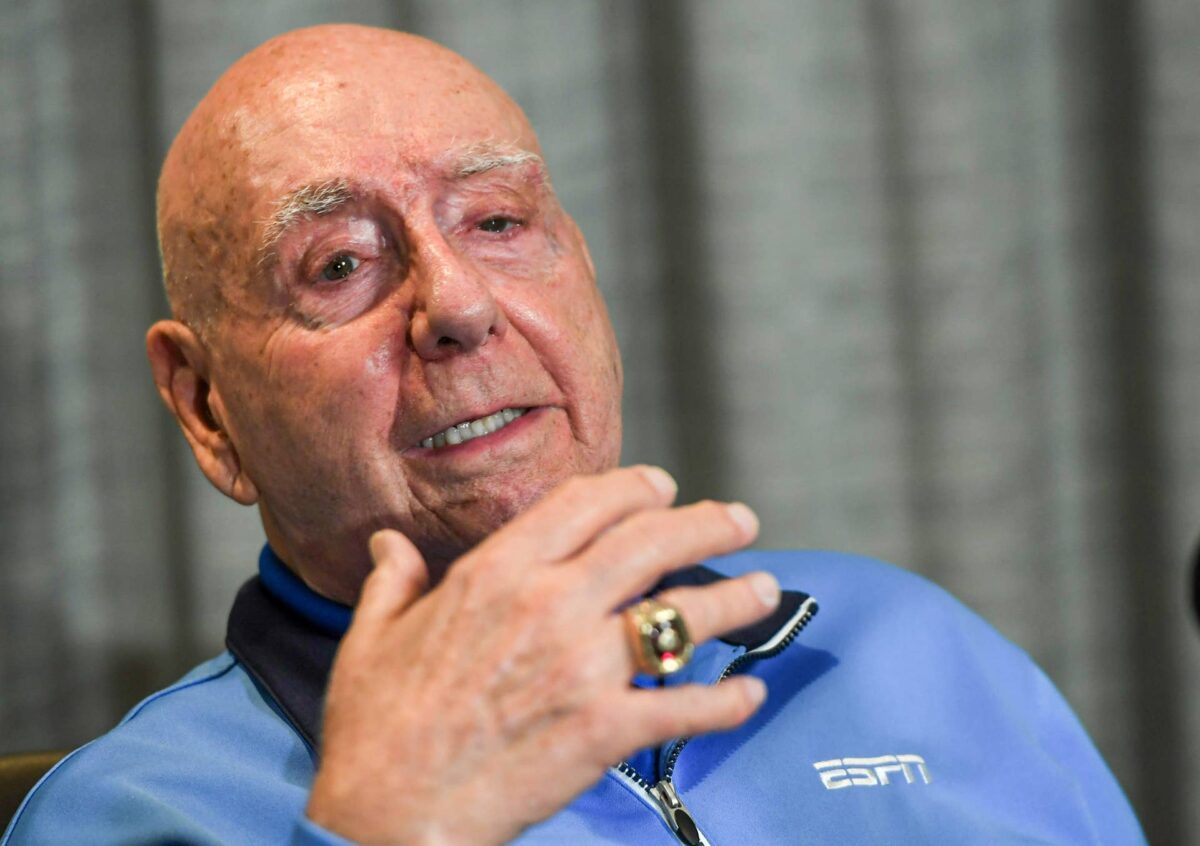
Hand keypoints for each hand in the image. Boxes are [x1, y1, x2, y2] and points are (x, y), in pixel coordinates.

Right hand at [306, 466, 779, 845]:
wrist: (391, 813)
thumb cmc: (378, 727)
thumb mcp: (372, 637)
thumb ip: (393, 581)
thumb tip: (389, 545)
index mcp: (497, 573)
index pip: (586, 504)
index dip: (635, 488)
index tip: (662, 487)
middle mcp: (550, 605)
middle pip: (651, 542)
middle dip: (706, 522)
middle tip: (740, 519)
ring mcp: (583, 667)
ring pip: (680, 614)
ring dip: (733, 598)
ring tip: (765, 589)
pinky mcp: (604, 729)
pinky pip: (683, 707)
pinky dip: (724, 702)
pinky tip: (748, 693)